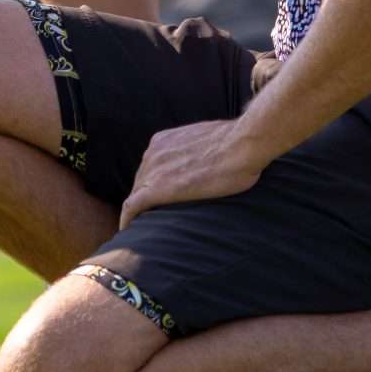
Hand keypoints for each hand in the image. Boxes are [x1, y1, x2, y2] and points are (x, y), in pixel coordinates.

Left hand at [118, 119, 265, 229]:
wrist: (242, 144)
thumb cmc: (237, 143)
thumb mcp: (208, 140)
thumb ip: (197, 150)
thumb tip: (207, 159)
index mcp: (164, 140)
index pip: (150, 167)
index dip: (151, 184)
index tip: (157, 198)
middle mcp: (153, 152)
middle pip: (141, 181)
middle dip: (143, 198)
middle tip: (149, 217)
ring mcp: (154, 170)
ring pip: (136, 194)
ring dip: (138, 210)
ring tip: (141, 227)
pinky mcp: (158, 188)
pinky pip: (133, 206)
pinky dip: (127, 219)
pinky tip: (128, 231)